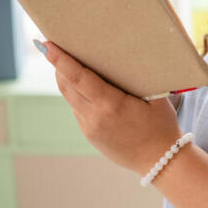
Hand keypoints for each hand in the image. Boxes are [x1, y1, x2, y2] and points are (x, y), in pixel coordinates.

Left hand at [37, 40, 182, 175]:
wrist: (160, 162)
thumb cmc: (162, 126)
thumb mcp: (156, 97)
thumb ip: (139, 77)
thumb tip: (126, 55)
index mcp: (111, 105)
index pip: (78, 77)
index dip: (60, 60)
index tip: (46, 45)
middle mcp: (95, 117)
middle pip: (66, 85)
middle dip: (57, 65)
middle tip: (50, 46)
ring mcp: (89, 128)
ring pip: (69, 98)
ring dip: (65, 79)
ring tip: (63, 62)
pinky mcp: (89, 135)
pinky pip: (78, 109)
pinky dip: (77, 94)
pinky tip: (83, 86)